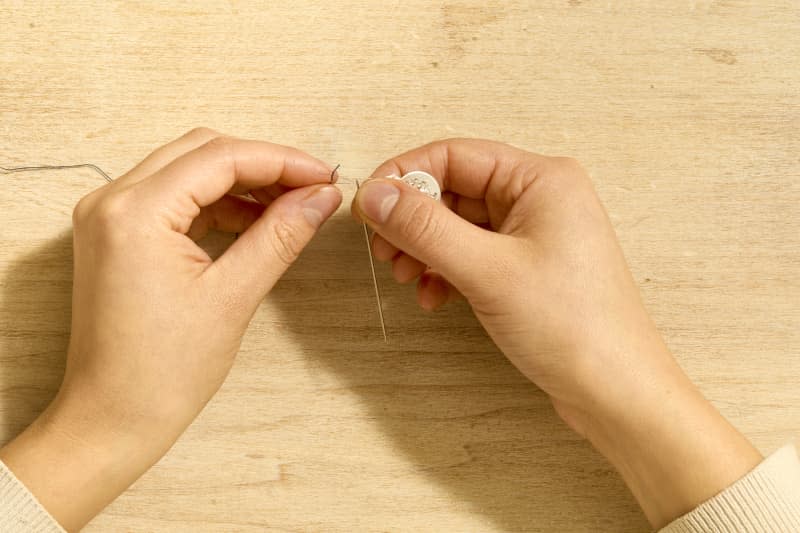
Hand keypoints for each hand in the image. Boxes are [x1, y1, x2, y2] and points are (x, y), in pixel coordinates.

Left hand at [0, 128, 341, 530]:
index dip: (281, 161)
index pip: (220, 157)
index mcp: (135, 212)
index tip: (323, 176)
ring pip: (188, 170)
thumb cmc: (161, 372)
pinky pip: (175, 199)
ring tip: (291, 205)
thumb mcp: (233, 297)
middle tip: (312, 188)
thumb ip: (280, 236)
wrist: (112, 420)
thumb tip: (321, 197)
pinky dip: (218, 204)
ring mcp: (110, 217)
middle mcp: (112, 202)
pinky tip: (255, 221)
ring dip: (241, 183)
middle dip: (262, 165)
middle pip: (202, 152)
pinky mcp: (117, 236)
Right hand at [352, 138, 760, 527]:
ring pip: (458, 225)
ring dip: (424, 248)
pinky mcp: (526, 267)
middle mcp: (538, 199)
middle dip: (412, 220)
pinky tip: (432, 295)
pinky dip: (444, 270)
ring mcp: (533, 234)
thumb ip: (425, 228)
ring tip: (405, 276)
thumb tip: (374, 194)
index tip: (368, 206)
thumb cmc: (572, 326)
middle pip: (453, 189)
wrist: (615, 391)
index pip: (454, 156)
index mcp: (541, 179)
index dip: (404, 176)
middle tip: (383, 250)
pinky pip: (471, 254)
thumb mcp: (487, 270)